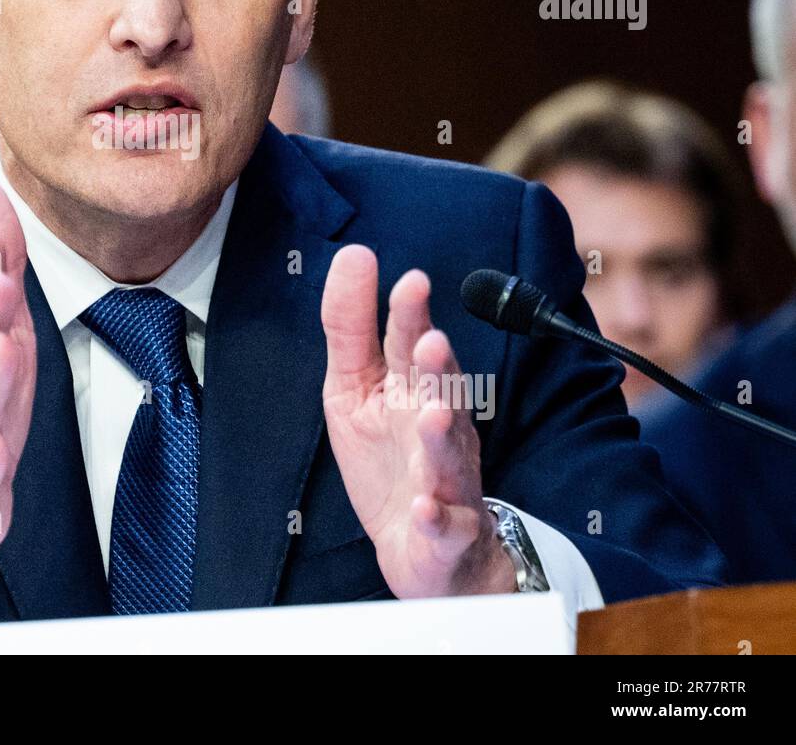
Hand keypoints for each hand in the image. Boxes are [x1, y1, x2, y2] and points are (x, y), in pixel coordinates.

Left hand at [320, 244, 514, 598]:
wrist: (422, 546)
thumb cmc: (389, 454)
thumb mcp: (354, 384)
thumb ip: (351, 324)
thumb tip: (353, 254)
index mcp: (414, 388)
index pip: (412, 345)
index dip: (411, 316)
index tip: (411, 281)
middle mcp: (437, 426)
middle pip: (442, 392)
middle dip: (439, 369)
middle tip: (430, 342)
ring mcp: (446, 477)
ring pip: (449, 453)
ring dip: (441, 433)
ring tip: (431, 413)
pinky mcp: (447, 529)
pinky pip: (445, 523)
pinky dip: (438, 516)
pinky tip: (426, 506)